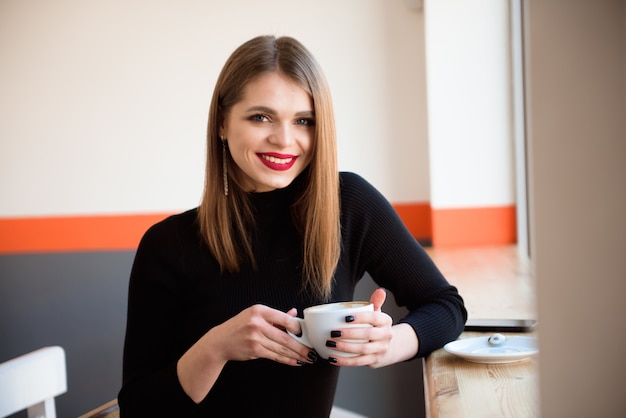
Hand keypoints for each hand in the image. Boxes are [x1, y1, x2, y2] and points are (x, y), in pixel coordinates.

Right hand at [177, 304, 313, 402]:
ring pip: (281, 348)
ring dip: (296, 355)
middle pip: (285, 337)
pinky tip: (295, 362)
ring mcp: (255, 337)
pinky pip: (274, 356)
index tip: (307, 334)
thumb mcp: (255, 315)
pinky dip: (286, 360)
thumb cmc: (239, 326)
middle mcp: (257, 323)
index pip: (285, 319)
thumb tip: (294, 313)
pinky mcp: (254, 350)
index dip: (298, 328)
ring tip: (307, 359)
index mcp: (260, 310)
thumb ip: (276, 316)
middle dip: (301, 346)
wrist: (220, 341)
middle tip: (312, 352)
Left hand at [325, 288, 394, 367]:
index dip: (360, 317)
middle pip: (368, 335)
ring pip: (363, 350)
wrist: (386, 346)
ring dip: (345, 348)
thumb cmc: (375, 326)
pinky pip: (358, 362)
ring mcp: (381, 350)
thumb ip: (376, 302)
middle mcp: (386, 336)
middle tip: (333, 332)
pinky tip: (332, 358)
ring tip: (330, 343)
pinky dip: (345, 361)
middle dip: (349, 334)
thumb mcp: (377, 313)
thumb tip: (380, 289)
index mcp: (386, 321)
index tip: (345, 317)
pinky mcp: (374, 361)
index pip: (374, 318)